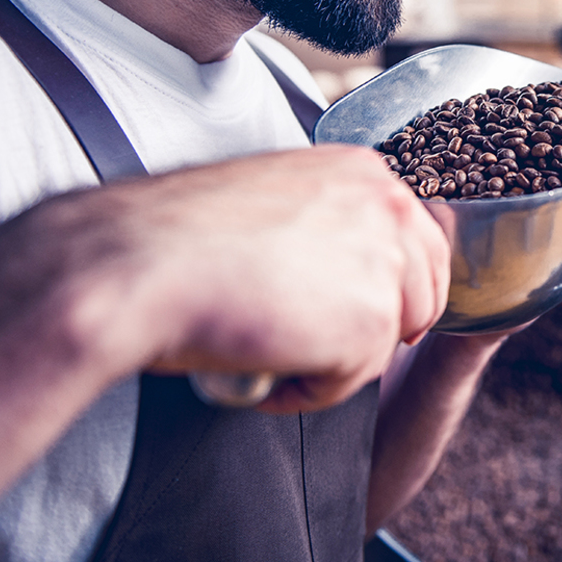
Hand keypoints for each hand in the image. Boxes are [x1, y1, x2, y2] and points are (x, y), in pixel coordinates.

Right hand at [84, 144, 451, 412]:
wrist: (139, 263)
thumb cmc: (176, 237)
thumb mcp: (269, 204)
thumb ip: (319, 222)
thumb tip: (331, 266)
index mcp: (362, 171)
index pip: (418, 237)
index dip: (389, 285)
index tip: (351, 308)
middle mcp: (387, 206)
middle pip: (422, 292)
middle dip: (373, 329)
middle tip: (310, 342)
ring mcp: (386, 262)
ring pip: (383, 340)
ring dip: (331, 359)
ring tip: (268, 348)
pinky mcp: (372, 321)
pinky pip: (350, 381)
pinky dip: (305, 389)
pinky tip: (260, 365)